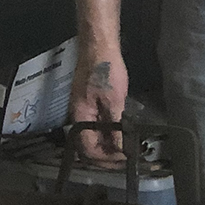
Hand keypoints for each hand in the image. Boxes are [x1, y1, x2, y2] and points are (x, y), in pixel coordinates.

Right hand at [68, 44, 126, 162]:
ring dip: (107, 145)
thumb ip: (116, 126)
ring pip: (92, 137)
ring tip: (126, 149)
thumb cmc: (106, 69)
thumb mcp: (115, 99)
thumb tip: (121, 149)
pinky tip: (120, 133)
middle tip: (126, 158)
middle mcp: (78, 116)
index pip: (88, 149)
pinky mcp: (90, 104)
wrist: (99, 45)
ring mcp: (83, 110)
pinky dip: (107, 133)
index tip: (123, 160)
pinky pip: (95, 126)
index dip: (105, 159)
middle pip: (88, 146)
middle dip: (106, 156)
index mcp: (80, 117)